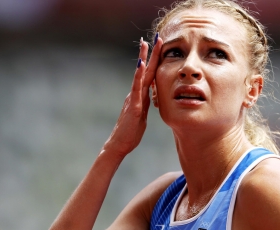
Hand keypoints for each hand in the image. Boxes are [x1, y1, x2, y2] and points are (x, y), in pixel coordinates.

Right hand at [103, 35, 162, 157]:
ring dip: (143, 59)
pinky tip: (140, 65)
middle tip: (155, 36)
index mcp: (140, 95)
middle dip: (150, 53)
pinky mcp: (133, 106)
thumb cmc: (131, 131)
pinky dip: (138, 76)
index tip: (159, 45)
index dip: (154, 60)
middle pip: (145, 70)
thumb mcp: (142, 114)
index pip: (149, 75)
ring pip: (140, 75)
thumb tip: (152, 96)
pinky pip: (136, 89)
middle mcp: (135, 93)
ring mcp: (133, 98)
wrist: (120, 143)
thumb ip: (146, 103)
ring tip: (146, 44)